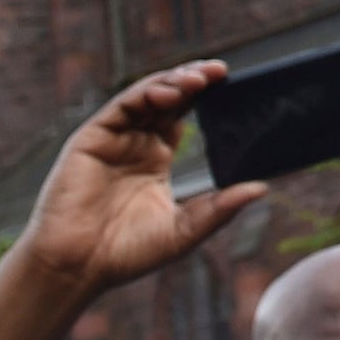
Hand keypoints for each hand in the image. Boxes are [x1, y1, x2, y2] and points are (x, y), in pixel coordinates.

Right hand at [16, 64, 265, 299]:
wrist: (78, 268)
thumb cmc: (126, 254)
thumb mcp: (184, 231)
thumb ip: (219, 209)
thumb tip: (261, 188)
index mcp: (155, 159)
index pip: (184, 116)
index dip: (205, 97)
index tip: (232, 85)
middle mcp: (135, 144)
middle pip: (167, 99)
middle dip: (193, 81)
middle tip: (221, 71)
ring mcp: (113, 139)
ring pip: (146, 97)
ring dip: (173, 82)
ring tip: (200, 79)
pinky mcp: (91, 139)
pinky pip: (121, 107)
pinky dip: (145, 94)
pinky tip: (168, 93)